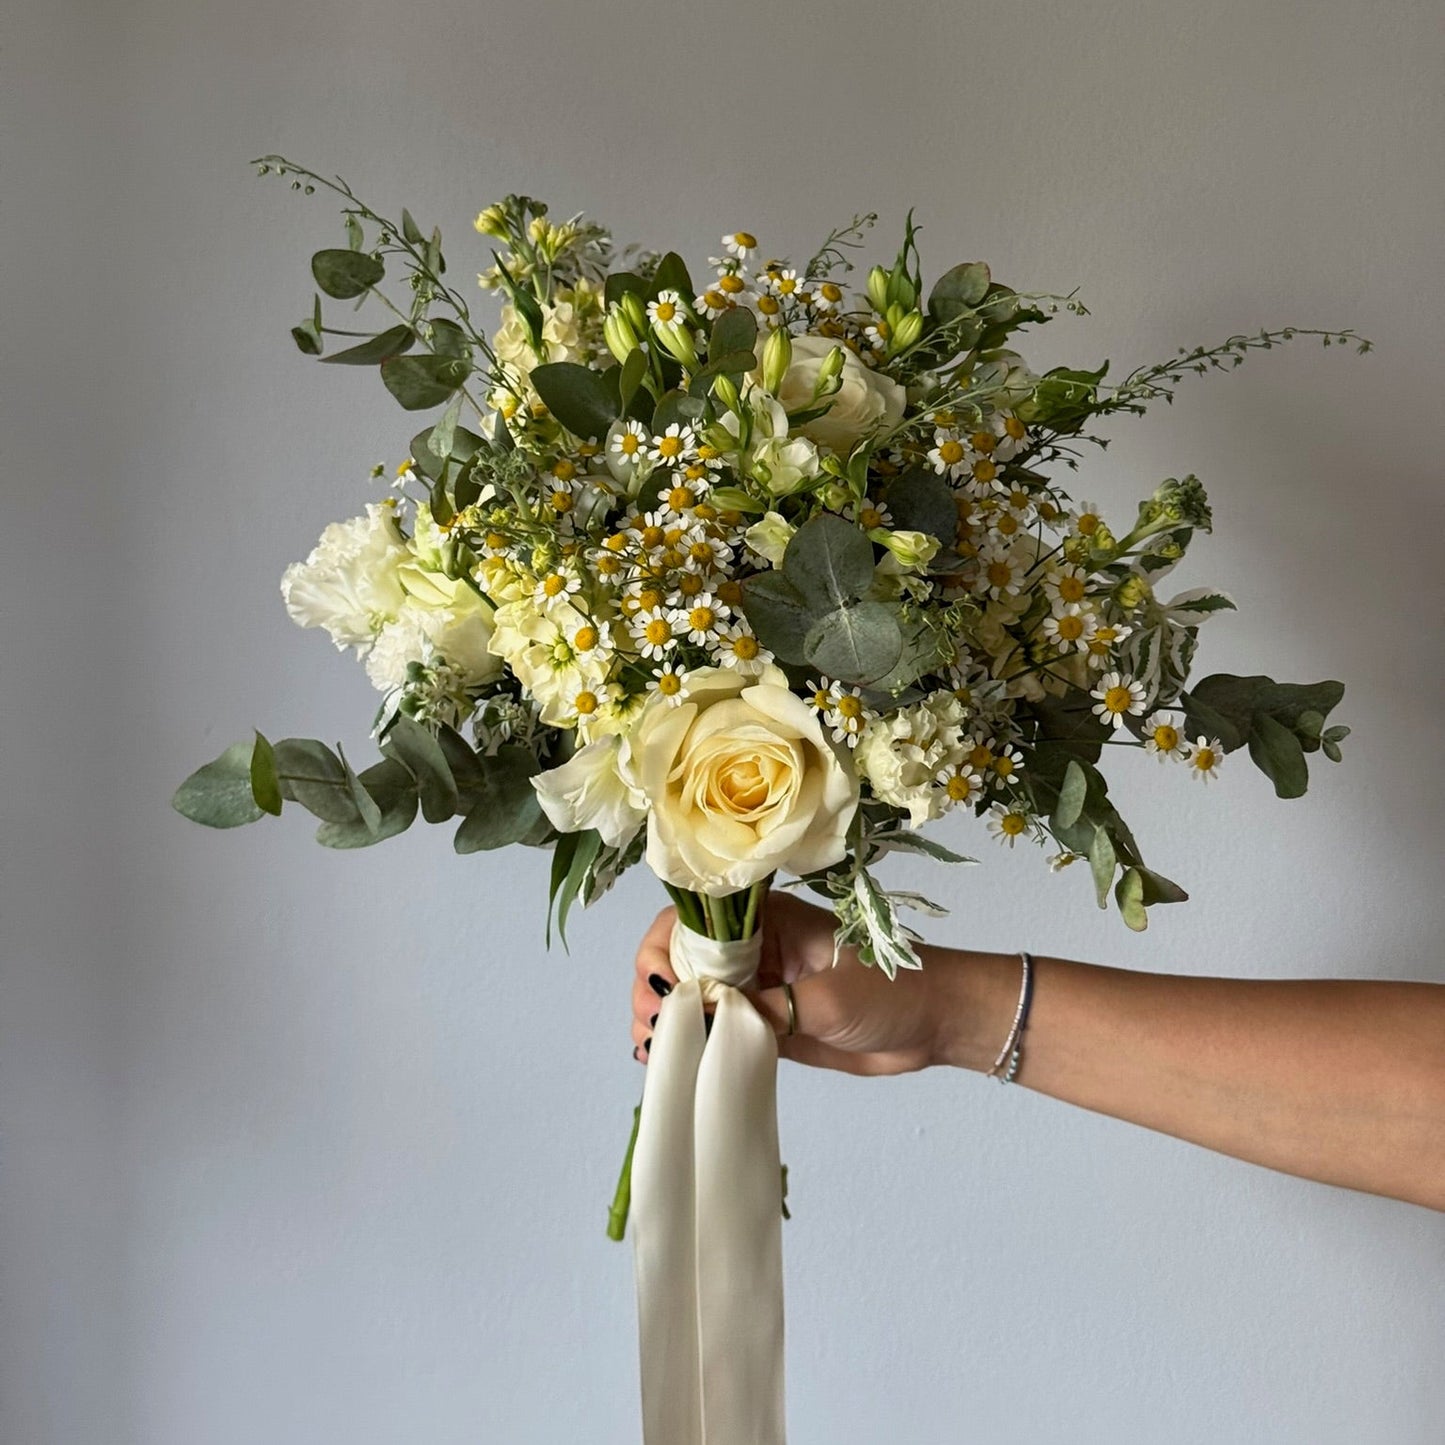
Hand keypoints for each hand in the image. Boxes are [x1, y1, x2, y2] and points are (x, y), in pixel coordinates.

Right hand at [630, 891, 960, 1075]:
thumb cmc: (892, 993)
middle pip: (679, 958)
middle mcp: (752, 948)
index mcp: (766, 920)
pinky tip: (665, 1061)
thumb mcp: (828, 999)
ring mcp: (755, 987)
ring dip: (664, 1019)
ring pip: (690, 996)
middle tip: (653, 1029)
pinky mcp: (764, 1024)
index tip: (662, 992)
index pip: (691, 922)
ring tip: (653, 1049)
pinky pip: (713, 1028)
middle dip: (654, 989)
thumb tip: (702, 1016)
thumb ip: (767, 1008)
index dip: (663, 951)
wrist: (935, 1023)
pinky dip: (686, 1042)